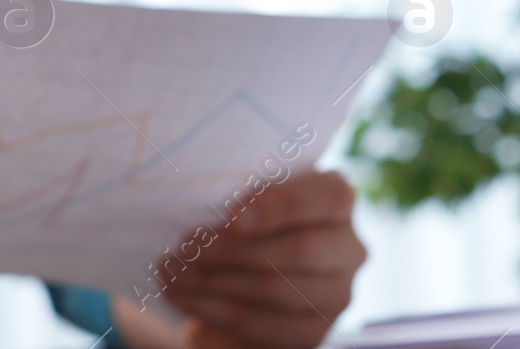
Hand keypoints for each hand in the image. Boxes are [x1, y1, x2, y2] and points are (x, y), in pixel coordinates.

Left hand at [112, 170, 365, 348]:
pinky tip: (179, 293)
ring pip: (277, 289)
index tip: (231, 216)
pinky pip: (262, 324)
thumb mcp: (241, 191)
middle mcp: (349, 248)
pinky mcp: (313, 330)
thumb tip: (198, 196)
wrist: (239, 268)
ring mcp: (337, 294)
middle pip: (300, 249)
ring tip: (171, 267)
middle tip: (184, 243)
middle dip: (234, 248)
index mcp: (336, 199)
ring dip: (213, 280)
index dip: (280, 206)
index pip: (327, 196)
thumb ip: (236, 189)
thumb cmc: (239, 213)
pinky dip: (212, 308)